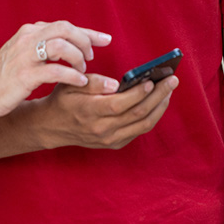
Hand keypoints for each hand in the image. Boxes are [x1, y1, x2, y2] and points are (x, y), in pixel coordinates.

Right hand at [0, 21, 111, 117]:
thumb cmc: (3, 77)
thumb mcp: (21, 53)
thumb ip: (42, 45)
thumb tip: (68, 43)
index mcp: (29, 32)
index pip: (65, 25)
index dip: (88, 32)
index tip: (106, 39)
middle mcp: (27, 39)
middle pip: (66, 29)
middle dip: (85, 41)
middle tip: (92, 57)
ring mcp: (25, 56)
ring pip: (62, 46)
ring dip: (78, 58)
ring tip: (83, 71)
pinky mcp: (25, 75)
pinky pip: (56, 71)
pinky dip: (72, 76)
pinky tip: (79, 83)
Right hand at [37, 72, 178, 149]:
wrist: (51, 127)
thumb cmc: (62, 100)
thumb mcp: (70, 84)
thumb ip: (94, 82)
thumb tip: (117, 84)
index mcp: (89, 112)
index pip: (119, 105)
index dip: (138, 93)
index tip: (152, 80)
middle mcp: (102, 129)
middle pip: (137, 114)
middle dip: (158, 96)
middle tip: (172, 80)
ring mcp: (110, 139)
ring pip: (143, 125)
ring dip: (160, 106)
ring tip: (169, 89)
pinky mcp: (115, 144)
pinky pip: (139, 131)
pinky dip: (152, 116)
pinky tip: (158, 101)